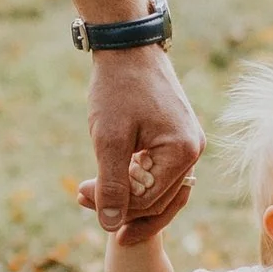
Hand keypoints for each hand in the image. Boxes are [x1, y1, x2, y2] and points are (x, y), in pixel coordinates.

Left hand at [83, 46, 204, 246]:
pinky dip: (136, 180)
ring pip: (160, 190)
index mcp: (183, 152)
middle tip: (80, 196)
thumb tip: (110, 225)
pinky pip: (160, 172)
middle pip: (159, 201)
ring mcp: (188, 144)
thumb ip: (111, 185)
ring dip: (127, 196)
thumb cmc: (118, 87)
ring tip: (91, 193)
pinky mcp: (177, 138)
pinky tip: (110, 178)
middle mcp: (194, 150)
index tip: (79, 193)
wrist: (128, 46)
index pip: (149, 200)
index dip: (114, 205)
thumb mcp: (109, 139)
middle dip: (120, 205)